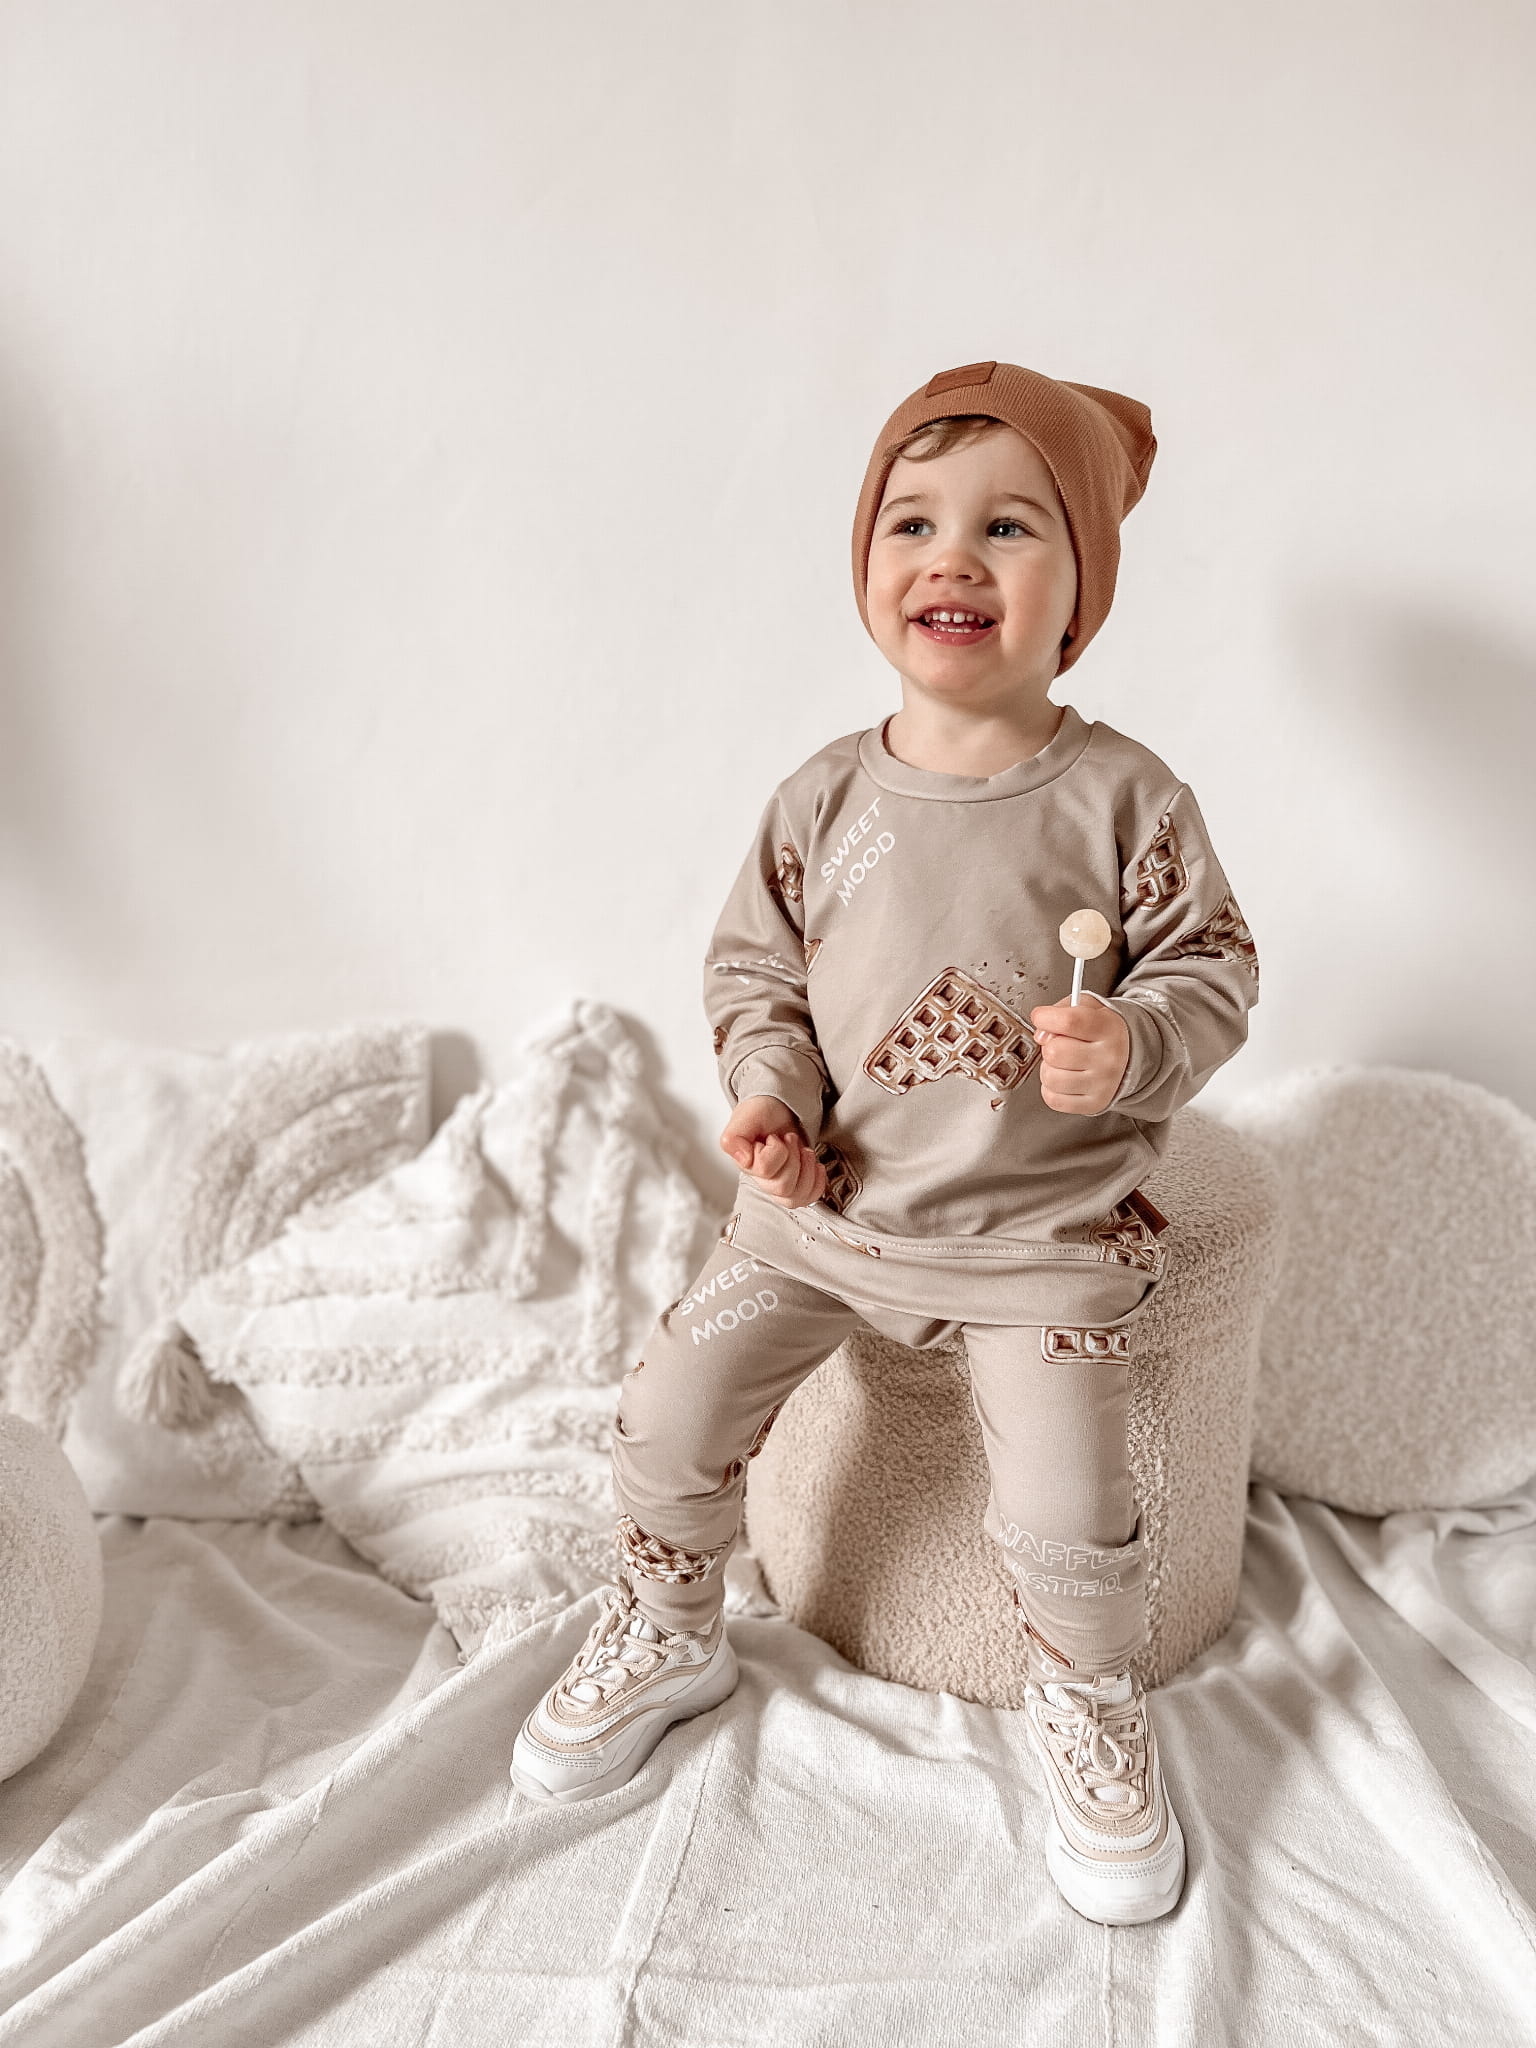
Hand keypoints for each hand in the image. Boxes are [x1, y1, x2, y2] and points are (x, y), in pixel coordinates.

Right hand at [719, 1095, 828, 1208]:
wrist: (778, 1109)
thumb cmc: (761, 1113)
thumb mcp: (745, 1116)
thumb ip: (734, 1137)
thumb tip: (743, 1160)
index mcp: (745, 1163)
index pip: (765, 1169)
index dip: (777, 1150)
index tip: (774, 1136)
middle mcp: (760, 1178)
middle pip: (782, 1187)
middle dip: (794, 1157)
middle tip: (791, 1139)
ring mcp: (777, 1184)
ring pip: (794, 1197)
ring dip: (807, 1170)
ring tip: (804, 1151)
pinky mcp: (794, 1186)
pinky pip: (807, 1198)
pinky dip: (817, 1182)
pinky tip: (815, 1165)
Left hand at [1028, 999, 1131, 1115]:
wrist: (1127, 1056)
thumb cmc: (1101, 1031)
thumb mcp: (1087, 1006)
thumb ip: (1061, 1010)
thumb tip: (1041, 1034)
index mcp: (1109, 1028)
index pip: (1069, 1022)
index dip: (1045, 1017)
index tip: (1041, 1016)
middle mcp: (1110, 1058)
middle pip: (1055, 1051)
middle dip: (1049, 1044)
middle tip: (1061, 1043)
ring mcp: (1103, 1084)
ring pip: (1050, 1077)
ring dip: (1049, 1068)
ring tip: (1064, 1062)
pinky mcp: (1094, 1104)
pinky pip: (1053, 1099)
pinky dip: (1052, 1088)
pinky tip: (1066, 1077)